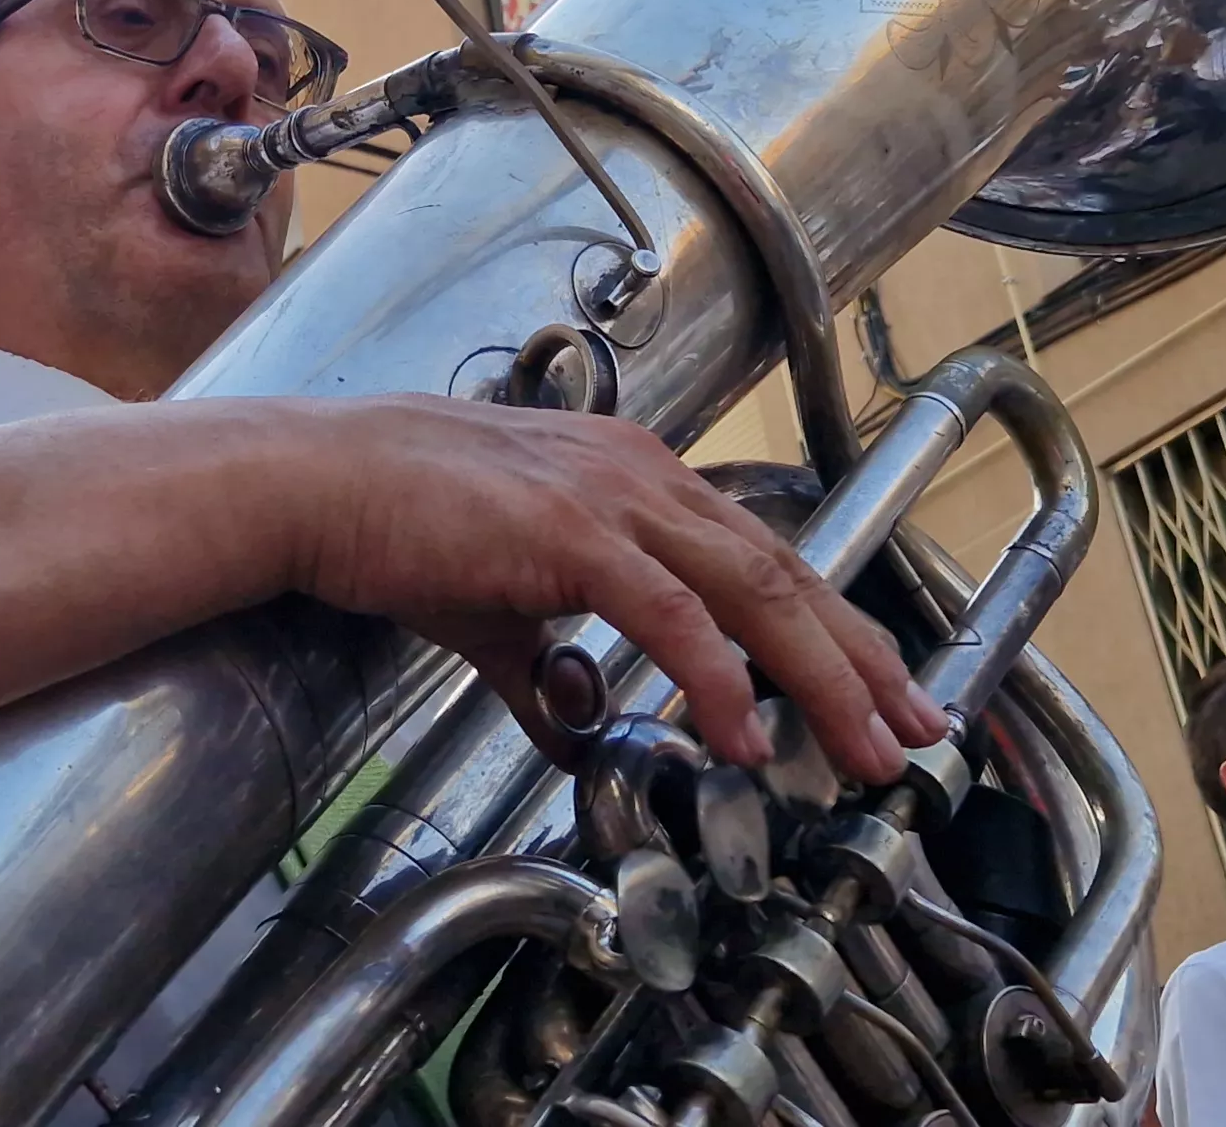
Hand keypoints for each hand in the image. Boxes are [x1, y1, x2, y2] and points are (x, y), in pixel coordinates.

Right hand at [272, 394, 948, 782]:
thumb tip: (574, 721)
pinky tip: (744, 734)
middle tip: (914, 728)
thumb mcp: (493, 605)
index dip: (830, 629)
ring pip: (752, 589)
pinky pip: (669, 615)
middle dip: (861, 658)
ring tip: (860, 747)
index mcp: (633, 482)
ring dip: (820, 675)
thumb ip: (546, 665)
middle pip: (785, 572)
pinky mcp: (568, 533)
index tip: (879, 692)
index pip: (761, 559)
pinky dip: (718, 677)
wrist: (311, 484)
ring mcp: (610, 499)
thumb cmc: (387, 525)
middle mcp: (641, 478)